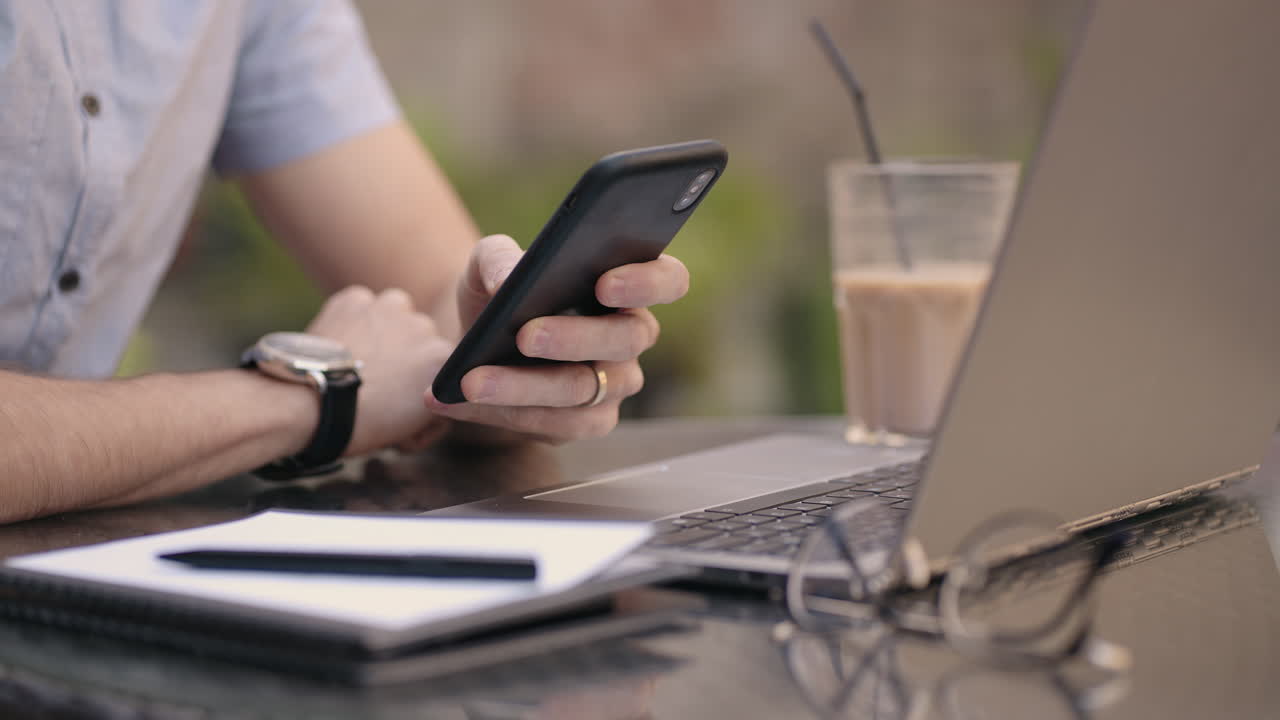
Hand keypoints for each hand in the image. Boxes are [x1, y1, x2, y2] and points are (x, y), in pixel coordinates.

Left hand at [305, 286, 452, 455]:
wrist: (309, 404)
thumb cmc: (361, 424)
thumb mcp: (414, 427)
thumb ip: (433, 403)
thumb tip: (427, 398)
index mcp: (444, 359)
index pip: (444, 369)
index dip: (425, 387)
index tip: (404, 402)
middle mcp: (424, 325)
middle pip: (420, 339)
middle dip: (405, 356)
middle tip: (378, 383)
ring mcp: (388, 307)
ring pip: (393, 316)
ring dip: (383, 332)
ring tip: (358, 361)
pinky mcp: (355, 298)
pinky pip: (360, 307)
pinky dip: (352, 321)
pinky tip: (340, 346)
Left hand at [425, 234, 689, 443]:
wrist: (474, 347)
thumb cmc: (497, 295)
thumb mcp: (487, 266)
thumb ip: (496, 258)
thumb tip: (507, 280)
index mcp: (626, 286)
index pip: (667, 280)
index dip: (647, 282)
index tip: (605, 283)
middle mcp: (631, 336)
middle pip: (627, 338)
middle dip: (575, 337)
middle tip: (525, 334)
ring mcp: (615, 385)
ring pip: (584, 390)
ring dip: (523, 386)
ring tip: (471, 380)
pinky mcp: (587, 422)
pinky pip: (554, 425)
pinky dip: (502, 413)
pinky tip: (458, 400)